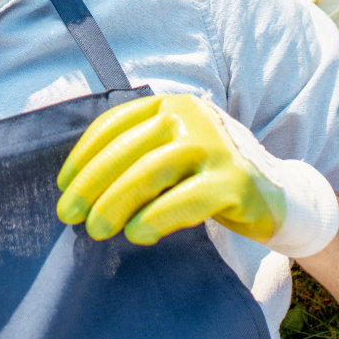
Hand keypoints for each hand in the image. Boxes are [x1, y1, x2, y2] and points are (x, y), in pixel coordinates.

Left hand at [56, 94, 338, 256]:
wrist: (275, 195)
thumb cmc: (207, 175)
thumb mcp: (171, 152)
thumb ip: (136, 155)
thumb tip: (78, 185)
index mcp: (172, 104)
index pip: (115, 123)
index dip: (83, 155)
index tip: (63, 185)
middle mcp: (192, 117)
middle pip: (128, 149)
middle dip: (91, 184)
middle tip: (68, 214)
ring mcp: (215, 146)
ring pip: (151, 171)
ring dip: (115, 202)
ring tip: (96, 229)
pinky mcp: (234, 181)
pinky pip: (185, 200)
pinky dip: (155, 218)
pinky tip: (137, 234)